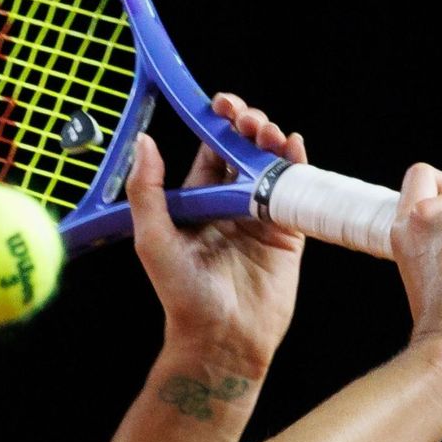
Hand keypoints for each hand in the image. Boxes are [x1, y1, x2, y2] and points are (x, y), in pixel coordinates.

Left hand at [124, 92, 307, 370]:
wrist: (222, 338)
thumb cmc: (181, 294)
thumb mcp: (153, 239)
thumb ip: (147, 191)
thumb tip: (144, 141)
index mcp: (198, 202)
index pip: (210, 150)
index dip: (217, 123)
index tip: (220, 103)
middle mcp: (230, 204)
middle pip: (244, 151)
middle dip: (248, 126)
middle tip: (247, 118)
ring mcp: (260, 216)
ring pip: (272, 165)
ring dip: (271, 140)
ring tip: (267, 131)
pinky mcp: (287, 233)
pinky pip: (295, 191)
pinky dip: (297, 164)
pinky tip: (293, 146)